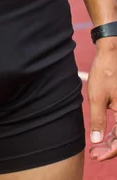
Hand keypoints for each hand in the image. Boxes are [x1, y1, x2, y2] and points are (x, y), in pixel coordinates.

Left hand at [88, 38, 116, 161]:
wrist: (111, 53)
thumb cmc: (104, 72)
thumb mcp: (97, 97)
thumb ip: (97, 119)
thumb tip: (96, 140)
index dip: (111, 152)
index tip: (97, 155)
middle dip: (110, 149)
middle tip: (95, 154)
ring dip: (112, 142)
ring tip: (97, 148)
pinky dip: (115, 133)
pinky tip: (103, 137)